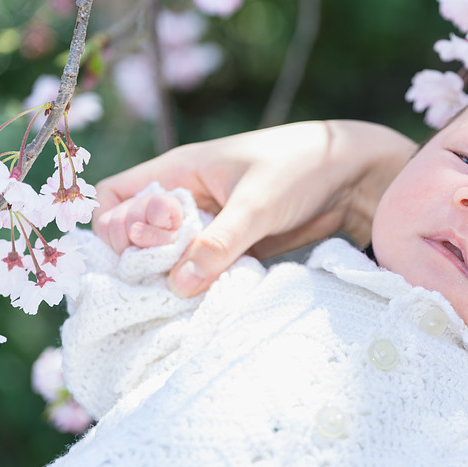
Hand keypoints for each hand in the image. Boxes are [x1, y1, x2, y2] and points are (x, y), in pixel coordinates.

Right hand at [93, 120, 415, 295]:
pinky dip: (197, 284)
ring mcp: (206, 225)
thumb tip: (178, 286)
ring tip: (188, 292)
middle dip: (141, 255)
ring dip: (169, 276)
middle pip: (131, 233)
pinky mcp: (229, 247)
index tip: (158, 237)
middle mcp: (184, 198)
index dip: (121, 222)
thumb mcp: (257, 203)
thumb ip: (219, 242)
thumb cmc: (300, 167)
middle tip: (173, 268)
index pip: (115, 197)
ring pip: (164, 257)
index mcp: (179, 171)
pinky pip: (198, 269)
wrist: (351, 176)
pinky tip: (208, 297)